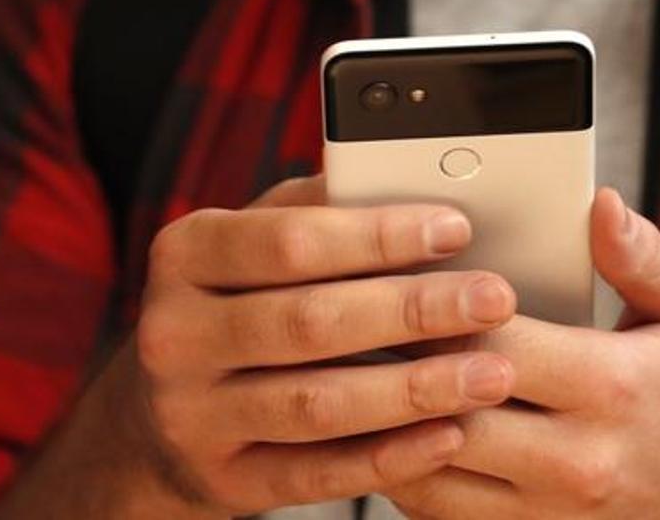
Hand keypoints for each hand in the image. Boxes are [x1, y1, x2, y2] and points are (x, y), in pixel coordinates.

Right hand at [0, 177, 516, 518]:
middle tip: (493, 300)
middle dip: (414, 311)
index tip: (454, 230)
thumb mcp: (253, 242)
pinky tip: (449, 435)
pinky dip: (389, 458)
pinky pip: (316, 475)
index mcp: (187, 256)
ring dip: (415, 390)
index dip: (378, 237)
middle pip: (310, 322)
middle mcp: (177, 335)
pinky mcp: (226, 479)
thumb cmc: (237, 305)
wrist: (166, 414)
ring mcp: (193, 415)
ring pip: (318, 404)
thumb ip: (314, 210)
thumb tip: (402, 179)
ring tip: (491, 374)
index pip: (289, 242)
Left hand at [386, 189, 659, 518]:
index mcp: (610, 385)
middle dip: (395, 367)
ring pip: (428, 475)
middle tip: (358, 326)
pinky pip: (443, 516)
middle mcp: (577, 459)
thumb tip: (600, 205)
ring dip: (386, 428)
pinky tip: (396, 433)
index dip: (435, 311)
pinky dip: (407, 474)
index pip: (490, 342)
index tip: (401, 281)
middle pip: (447, 409)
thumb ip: (643, 257)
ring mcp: (552, 513)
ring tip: (362, 378)